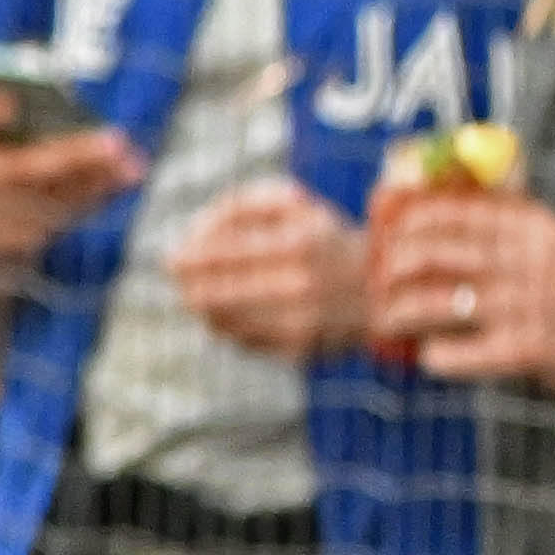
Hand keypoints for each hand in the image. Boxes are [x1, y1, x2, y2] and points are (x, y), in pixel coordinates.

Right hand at [0, 91, 143, 299]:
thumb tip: (108, 133)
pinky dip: (82, 208)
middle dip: (71, 155)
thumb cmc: (5, 179)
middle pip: (18, 167)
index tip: (13, 104)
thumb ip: (52, 130)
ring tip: (129, 167)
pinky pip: (42, 231)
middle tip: (117, 142)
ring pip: (38, 203)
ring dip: (88, 184)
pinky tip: (112, 190)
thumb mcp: (15, 148)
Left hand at [165, 171, 368, 362]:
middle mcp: (300, 285)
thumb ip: (243, 204)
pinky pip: (242, 340)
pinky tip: (221, 312)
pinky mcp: (299, 349)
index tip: (172, 256)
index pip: (220, 256)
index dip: (189, 257)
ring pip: (221, 320)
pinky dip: (224, 326)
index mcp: (298, 244)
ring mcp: (300, 322)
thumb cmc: (326, 239)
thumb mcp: (294, 206)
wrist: (382, 288)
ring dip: (201, 305)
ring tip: (194, 293)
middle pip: (213, 293)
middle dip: (187, 283)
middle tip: (176, 275)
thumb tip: (196, 229)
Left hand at [371, 178, 554, 394]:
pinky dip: (436, 356)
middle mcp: (517, 262)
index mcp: (529, 227)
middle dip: (393, 270)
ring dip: (400, 313)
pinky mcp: (523, 348)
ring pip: (432, 303)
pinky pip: (457, 352)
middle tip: (381, 284)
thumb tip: (462, 217)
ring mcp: (518, 306)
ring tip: (390, 320)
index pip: (448, 215)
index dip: (408, 225)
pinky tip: (430, 358)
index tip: (391, 235)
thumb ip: (519, 228)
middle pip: (428, 256)